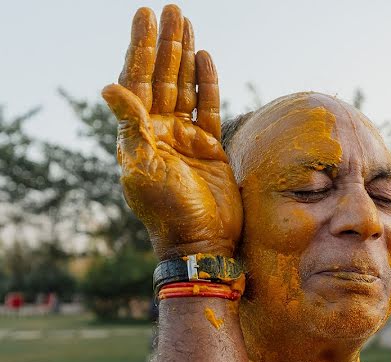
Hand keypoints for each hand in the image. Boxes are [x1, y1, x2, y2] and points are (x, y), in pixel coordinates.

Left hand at [102, 5, 240, 260]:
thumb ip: (131, 126)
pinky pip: (209, 108)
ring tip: (186, 24)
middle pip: (162, 77)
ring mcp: (186, 137)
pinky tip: (205, 58)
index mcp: (138, 133)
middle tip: (170, 10)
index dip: (141, 49)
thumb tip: (110, 87)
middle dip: (165, 43)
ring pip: (185, 87)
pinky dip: (208, 83)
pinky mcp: (210, 146)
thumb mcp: (144, 167)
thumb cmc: (169, 210)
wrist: (202, 240)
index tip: (144, 18)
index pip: (138, 81)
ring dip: (185, 56)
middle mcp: (160, 130)